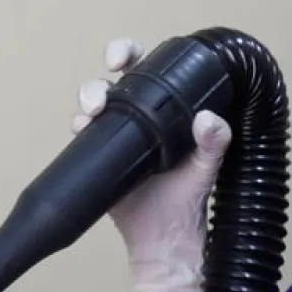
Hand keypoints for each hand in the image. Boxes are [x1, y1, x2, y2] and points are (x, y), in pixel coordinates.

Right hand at [74, 36, 232, 291]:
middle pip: (111, 82)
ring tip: (92, 111)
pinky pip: (82, 133)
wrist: (163, 237)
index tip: (122, 59)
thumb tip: (209, 120)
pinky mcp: (99, 155)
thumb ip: (214, 142)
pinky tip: (82, 128)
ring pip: (93, 104)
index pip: (147, 71)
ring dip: (87, 98)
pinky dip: (78, 125)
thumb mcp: (206, 167)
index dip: (130, 54)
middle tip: (103, 89)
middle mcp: (137, 116)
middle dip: (101, 76)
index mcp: (165, 109)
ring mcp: (116, 135)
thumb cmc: (187, 198)